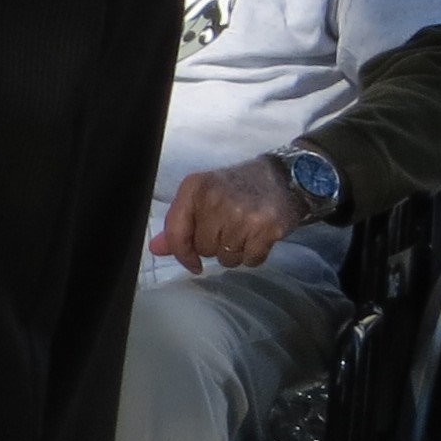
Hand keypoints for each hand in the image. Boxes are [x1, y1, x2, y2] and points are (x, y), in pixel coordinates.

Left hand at [152, 157, 305, 274]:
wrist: (284, 177)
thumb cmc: (238, 188)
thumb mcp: (203, 195)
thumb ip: (179, 222)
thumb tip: (157, 248)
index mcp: (194, 187)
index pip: (176, 232)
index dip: (182, 253)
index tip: (192, 262)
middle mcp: (215, 199)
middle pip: (204, 248)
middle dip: (216, 246)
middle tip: (230, 227)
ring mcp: (242, 215)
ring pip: (227, 258)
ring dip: (236, 252)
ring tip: (245, 231)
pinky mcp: (267, 229)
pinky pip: (250, 261)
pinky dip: (254, 255)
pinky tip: (259, 237)